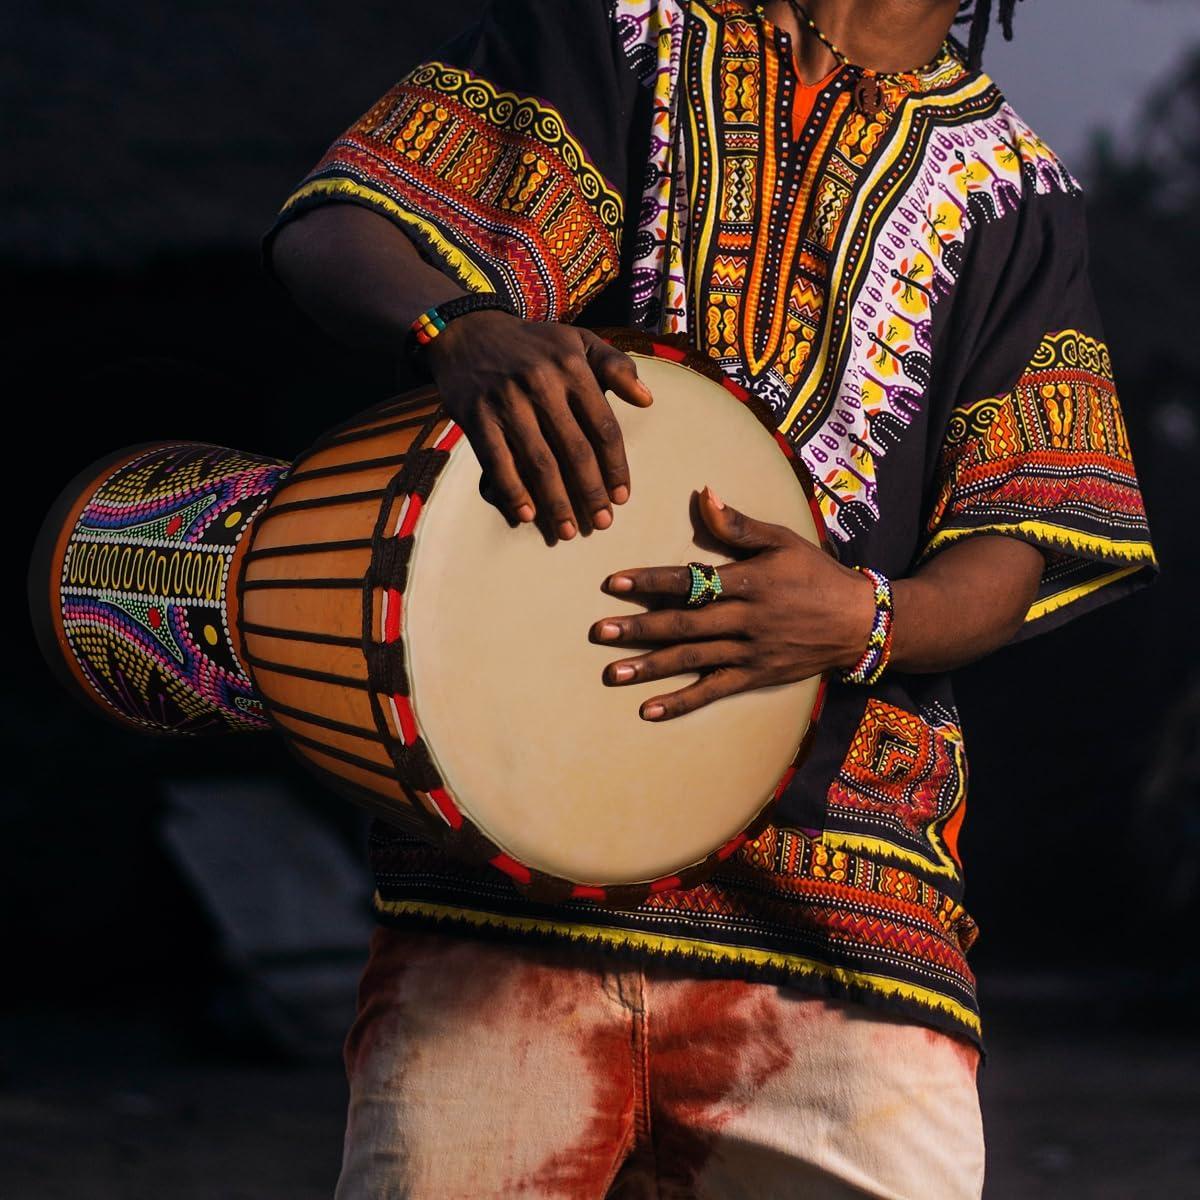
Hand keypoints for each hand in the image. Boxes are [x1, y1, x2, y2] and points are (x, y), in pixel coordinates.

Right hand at [425, 312, 651, 540]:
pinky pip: (498, 462)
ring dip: (556, 502)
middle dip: (591, 492)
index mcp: (572, 367)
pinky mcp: (476, 417)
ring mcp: (507, 401)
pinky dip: (513, 491)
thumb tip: (647, 399)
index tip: (622, 497)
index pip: (603, 427)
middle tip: (601, 523)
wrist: (468, 332)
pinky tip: (527, 515)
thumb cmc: (533, 343)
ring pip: (539, 462)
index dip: (616, 466)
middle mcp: (542, 384)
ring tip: (568, 531)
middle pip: (575, 451)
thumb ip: (616, 367)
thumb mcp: (578, 341)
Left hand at [590, 487, 875, 720]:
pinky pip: (713, 691)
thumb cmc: (816, 574)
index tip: (613, 583)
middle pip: (683, 623)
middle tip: (599, 631)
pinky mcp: (755, 676)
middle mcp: (745, 618)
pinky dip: (681, 702)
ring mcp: (749, 651)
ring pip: (692, 660)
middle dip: (638, 628)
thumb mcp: (782, 540)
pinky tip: (649, 709)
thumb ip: (738, 524)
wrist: (860, 622)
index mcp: (748, 581)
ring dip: (650, 666)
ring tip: (612, 673)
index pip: (690, 580)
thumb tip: (704, 494)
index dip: (650, 581)